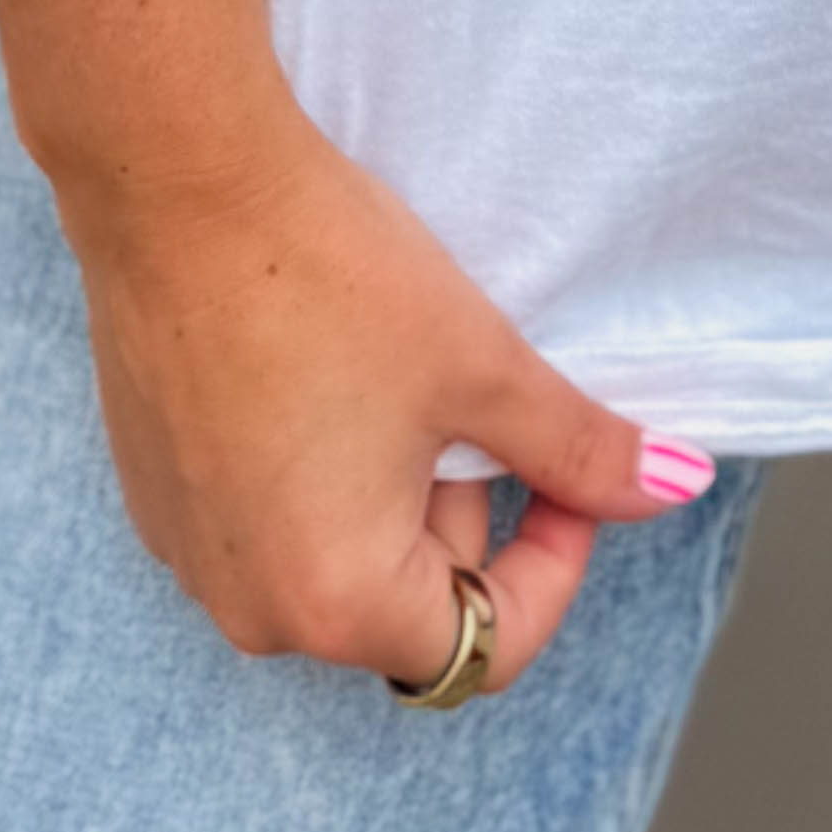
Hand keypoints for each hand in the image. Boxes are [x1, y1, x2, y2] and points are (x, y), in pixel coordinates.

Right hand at [55, 105, 713, 684]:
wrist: (178, 184)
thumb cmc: (330, 278)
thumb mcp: (481, 366)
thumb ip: (580, 449)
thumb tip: (672, 486)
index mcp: (335, 607)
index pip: (484, 647)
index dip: (553, 561)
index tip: (568, 469)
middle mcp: (250, 611)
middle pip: (406, 602)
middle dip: (462, 509)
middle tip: (466, 389)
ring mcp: (191, 558)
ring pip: (338, 555)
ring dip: (391, 486)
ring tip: (393, 370)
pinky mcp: (158, 500)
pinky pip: (268, 519)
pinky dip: (315, 467)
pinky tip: (318, 366)